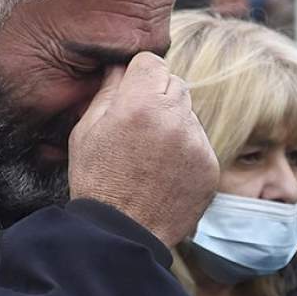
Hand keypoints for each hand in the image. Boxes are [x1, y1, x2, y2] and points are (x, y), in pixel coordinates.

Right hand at [69, 52, 218, 246]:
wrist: (123, 234)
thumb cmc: (97, 182)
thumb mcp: (85, 132)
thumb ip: (107, 92)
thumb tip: (119, 67)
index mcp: (140, 104)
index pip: (152, 61)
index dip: (138, 74)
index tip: (131, 91)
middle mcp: (175, 118)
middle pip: (174, 82)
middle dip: (157, 96)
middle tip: (138, 125)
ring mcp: (197, 143)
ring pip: (189, 113)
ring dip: (173, 122)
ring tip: (149, 154)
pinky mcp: (210, 166)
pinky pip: (199, 142)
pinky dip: (185, 150)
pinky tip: (164, 171)